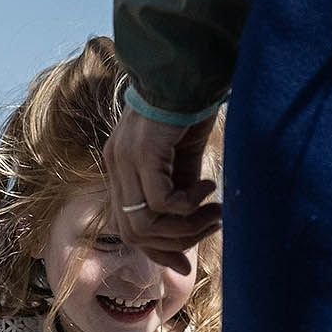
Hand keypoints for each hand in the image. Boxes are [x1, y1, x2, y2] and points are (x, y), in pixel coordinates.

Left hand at [103, 103, 221, 270]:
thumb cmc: (189, 109)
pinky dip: (187, 205)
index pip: (127, 226)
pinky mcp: (142, 154)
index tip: (185, 263)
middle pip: (133, 233)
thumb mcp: (183, 160)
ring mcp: (124, 161)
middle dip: (174, 244)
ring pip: (145, 223)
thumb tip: (195, 225)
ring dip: (185, 228)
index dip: (156, 250)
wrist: (189, 68)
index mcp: (120, 168)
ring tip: (216, 213)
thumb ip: (181, 192)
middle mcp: (115, 166)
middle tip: (212, 228)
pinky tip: (209, 189)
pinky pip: (161, 201)